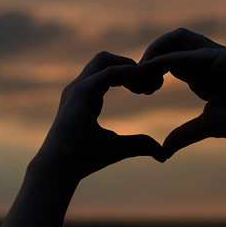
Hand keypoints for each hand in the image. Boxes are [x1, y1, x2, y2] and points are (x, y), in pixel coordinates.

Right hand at [34, 51, 165, 181]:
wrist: (62, 167)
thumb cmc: (84, 159)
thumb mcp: (120, 148)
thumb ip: (140, 144)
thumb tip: (163, 155)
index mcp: (86, 96)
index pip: (111, 71)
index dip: (133, 76)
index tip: (150, 91)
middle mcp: (80, 87)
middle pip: (107, 59)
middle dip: (133, 66)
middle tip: (152, 87)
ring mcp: (78, 87)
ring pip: (105, 58)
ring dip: (130, 67)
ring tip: (146, 87)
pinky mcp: (81, 92)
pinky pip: (108, 71)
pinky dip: (127, 74)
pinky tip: (141, 89)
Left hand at [137, 28, 225, 157]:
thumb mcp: (208, 126)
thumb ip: (184, 134)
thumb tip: (163, 150)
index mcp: (200, 73)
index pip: (165, 61)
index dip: (147, 73)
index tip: (139, 93)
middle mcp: (206, 60)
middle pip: (167, 43)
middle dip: (145, 58)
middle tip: (137, 84)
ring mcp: (216, 55)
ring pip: (176, 38)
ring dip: (153, 51)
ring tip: (143, 75)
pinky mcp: (225, 57)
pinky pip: (190, 53)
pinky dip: (167, 59)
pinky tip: (152, 71)